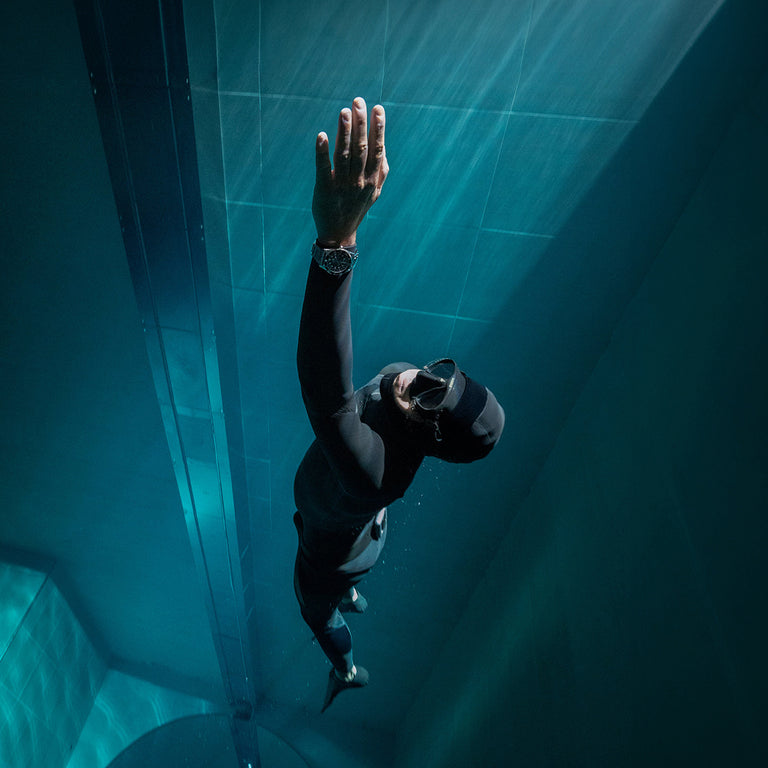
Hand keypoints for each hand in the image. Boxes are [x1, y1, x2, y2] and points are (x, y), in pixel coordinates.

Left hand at [312, 97, 388, 246]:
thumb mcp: (374, 191)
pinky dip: (322, 151)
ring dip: (343, 132)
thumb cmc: (356, 207)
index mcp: (373, 179)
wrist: (339, 233)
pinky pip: (323, 168)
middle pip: (361, 148)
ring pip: (344, 155)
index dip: (378, 129)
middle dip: (361, 123)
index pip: (377, 149)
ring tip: (344, 112)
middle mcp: (359, 182)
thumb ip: (379, 169)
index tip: (377, 108)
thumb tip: (382, 142)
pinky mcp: (324, 189)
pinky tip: (321, 135)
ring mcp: (342, 186)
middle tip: (358, 101)